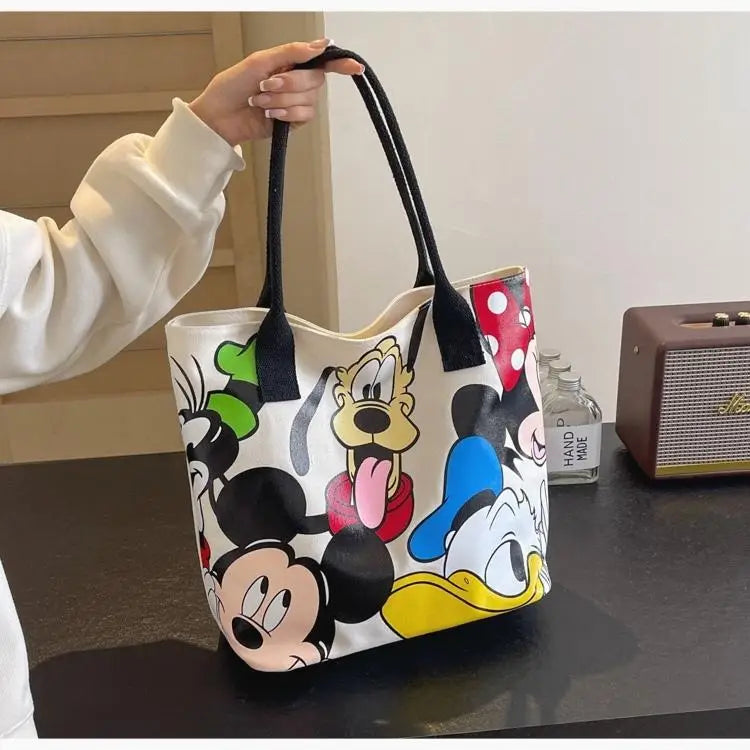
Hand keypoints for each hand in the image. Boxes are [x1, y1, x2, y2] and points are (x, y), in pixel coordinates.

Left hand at [189, 39, 362, 145]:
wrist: (220, 115)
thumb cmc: (233, 85)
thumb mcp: (260, 61)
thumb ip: (291, 53)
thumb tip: (320, 45)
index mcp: (290, 63)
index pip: (321, 62)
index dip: (340, 63)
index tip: (356, 67)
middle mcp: (296, 83)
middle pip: (315, 80)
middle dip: (291, 83)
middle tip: (267, 84)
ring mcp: (295, 103)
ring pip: (308, 100)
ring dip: (282, 100)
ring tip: (261, 102)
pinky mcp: (292, 123)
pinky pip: (303, 116)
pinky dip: (286, 113)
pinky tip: (270, 114)